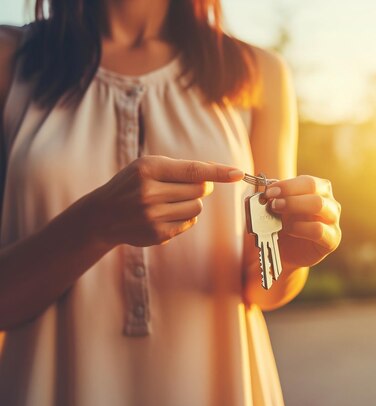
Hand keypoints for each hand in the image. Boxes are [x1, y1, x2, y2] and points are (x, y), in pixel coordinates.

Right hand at [84, 155, 243, 246]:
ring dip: (191, 203)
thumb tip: (220, 173)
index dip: (218, 172)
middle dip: (199, 187)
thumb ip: (182, 168)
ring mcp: (153, 216)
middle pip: (199, 189)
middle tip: (181, 186)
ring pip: (197, 207)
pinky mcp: (158, 234)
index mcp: (148, 169)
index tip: (238, 173)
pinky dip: (184, 217)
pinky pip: (189, 222)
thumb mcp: (149, 167)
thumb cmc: (133, 184)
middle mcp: (150, 192)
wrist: (103, 215)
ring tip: (170, 201)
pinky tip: (165, 214)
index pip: (193, 170)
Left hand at [264, 175, 341, 267]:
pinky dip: (300, 228)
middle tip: (273, 203)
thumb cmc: (282, 225)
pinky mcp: (332, 239)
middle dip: (289, 193)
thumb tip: (268, 188)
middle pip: (314, 187)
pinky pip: (318, 229)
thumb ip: (274, 196)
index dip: (287, 185)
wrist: (286, 253)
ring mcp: (333, 220)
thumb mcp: (276, 207)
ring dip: (294, 206)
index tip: (269, 191)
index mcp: (318, 189)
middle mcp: (329, 201)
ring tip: (277, 214)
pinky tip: (289, 230)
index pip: (307, 181)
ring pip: (319, 205)